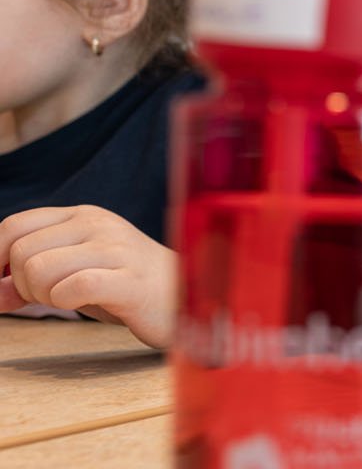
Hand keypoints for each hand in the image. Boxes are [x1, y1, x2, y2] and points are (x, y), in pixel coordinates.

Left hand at [0, 206, 176, 347]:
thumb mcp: (76, 274)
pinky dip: (64, 302)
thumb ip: (32, 278)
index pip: (14, 226)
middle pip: (22, 252)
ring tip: (69, 301)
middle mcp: (98, 224)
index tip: (6, 285)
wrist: (185, 299)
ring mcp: (116, 249)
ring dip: (43, 296)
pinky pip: (73, 288)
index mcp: (83, 216)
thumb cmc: (128, 287)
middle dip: (23, 285)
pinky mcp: (130, 280)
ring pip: (40, 269)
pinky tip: (83, 304)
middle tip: (50, 298)